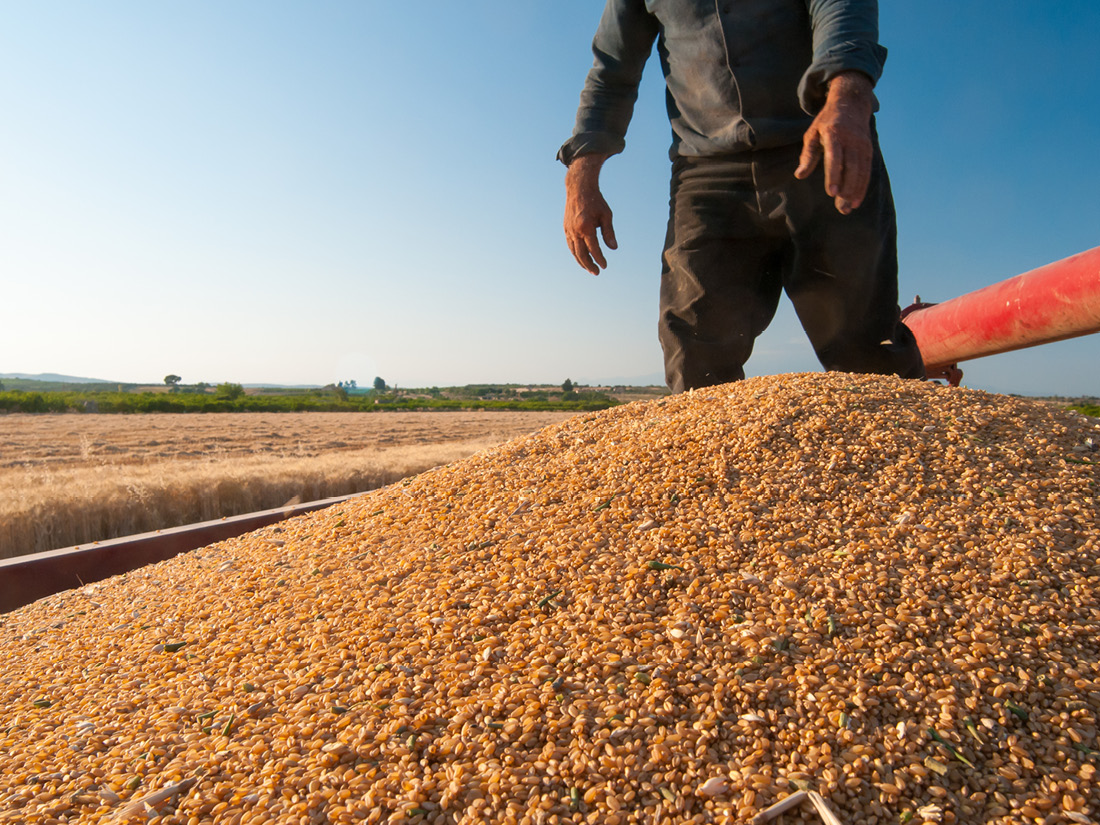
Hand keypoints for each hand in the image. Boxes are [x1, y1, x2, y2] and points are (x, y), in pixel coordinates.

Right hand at [564, 154, 616, 274]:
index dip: (599, 259)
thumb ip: (609, 233)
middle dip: (589, 265)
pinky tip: (582, 258)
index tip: (605, 266)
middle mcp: (575, 230)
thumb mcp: (606, 215)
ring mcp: (568, 230)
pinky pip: (570, 245)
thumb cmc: (595, 201)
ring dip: (581, 262)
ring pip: (574, 251)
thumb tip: (613, 248)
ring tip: (589, 268)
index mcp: (586, 227)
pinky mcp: (566, 228)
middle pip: (581, 254)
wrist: (579, 188)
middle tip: (597, 273)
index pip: (593, 249)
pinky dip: (576, 253)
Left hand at [795, 71, 875, 213]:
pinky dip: (863, 186)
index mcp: (834, 134)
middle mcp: (851, 140)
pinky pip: (867, 170)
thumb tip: (799, 175)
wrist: (851, 103)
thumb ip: (807, 155)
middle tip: (841, 208)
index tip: (832, 193)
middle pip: (851, 167)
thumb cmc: (826, 122)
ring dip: (855, 191)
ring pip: (861, 171)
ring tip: (848, 208)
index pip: (835, 157)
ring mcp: (861, 144)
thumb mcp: (812, 134)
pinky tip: (857, 200)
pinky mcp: (868, 149)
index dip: (834, 175)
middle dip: (847, 189)